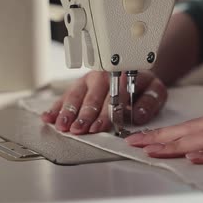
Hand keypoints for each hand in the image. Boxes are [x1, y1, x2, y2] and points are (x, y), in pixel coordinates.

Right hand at [41, 71, 166, 133]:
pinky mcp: (78, 86)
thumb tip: (140, 115)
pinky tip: (47, 117)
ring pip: (76, 95)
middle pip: (91, 97)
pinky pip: (65, 96)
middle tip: (78, 129)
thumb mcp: (155, 90)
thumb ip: (149, 102)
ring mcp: (88, 80)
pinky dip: (55, 107)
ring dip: (67, 112)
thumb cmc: (144, 85)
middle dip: (83, 115)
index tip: (99, 126)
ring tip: (61, 126)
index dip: (105, 113)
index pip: (113, 97)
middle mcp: (103, 76)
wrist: (136, 72)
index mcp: (122, 76)